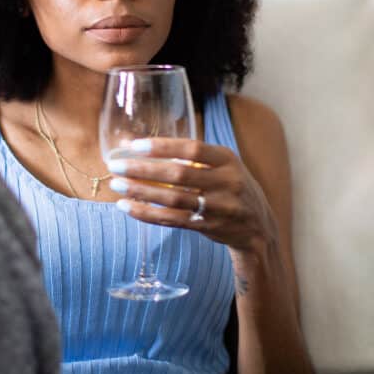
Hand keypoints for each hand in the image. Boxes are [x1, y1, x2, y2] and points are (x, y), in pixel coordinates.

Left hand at [107, 137, 277, 256]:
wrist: (257, 226)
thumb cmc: (231, 187)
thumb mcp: (225, 165)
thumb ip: (195, 157)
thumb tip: (145, 148)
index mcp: (227, 159)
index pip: (192, 148)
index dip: (162, 147)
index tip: (134, 146)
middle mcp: (225, 182)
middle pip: (178, 174)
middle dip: (142, 169)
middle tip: (115, 166)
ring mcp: (217, 207)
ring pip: (172, 199)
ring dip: (140, 192)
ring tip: (117, 185)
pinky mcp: (207, 227)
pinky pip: (172, 220)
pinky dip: (147, 214)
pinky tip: (128, 207)